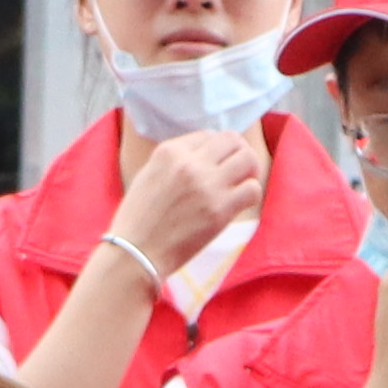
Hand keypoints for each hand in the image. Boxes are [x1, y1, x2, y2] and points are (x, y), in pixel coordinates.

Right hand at [112, 114, 268, 286]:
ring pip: (248, 159)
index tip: (215, 165)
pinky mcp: (220, 209)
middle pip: (232, 140)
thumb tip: (205, 156)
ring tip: (242, 184)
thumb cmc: (139, 219)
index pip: (208, 135)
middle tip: (237, 170)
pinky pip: (252, 189)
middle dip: (238, 152)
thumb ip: (175, 161)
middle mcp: (190, 163)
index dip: (216, 150)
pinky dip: (250, 193)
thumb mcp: (149, 174)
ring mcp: (207, 185)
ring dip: (250, 170)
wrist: (136, 252)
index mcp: (169, 151)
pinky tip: (239, 203)